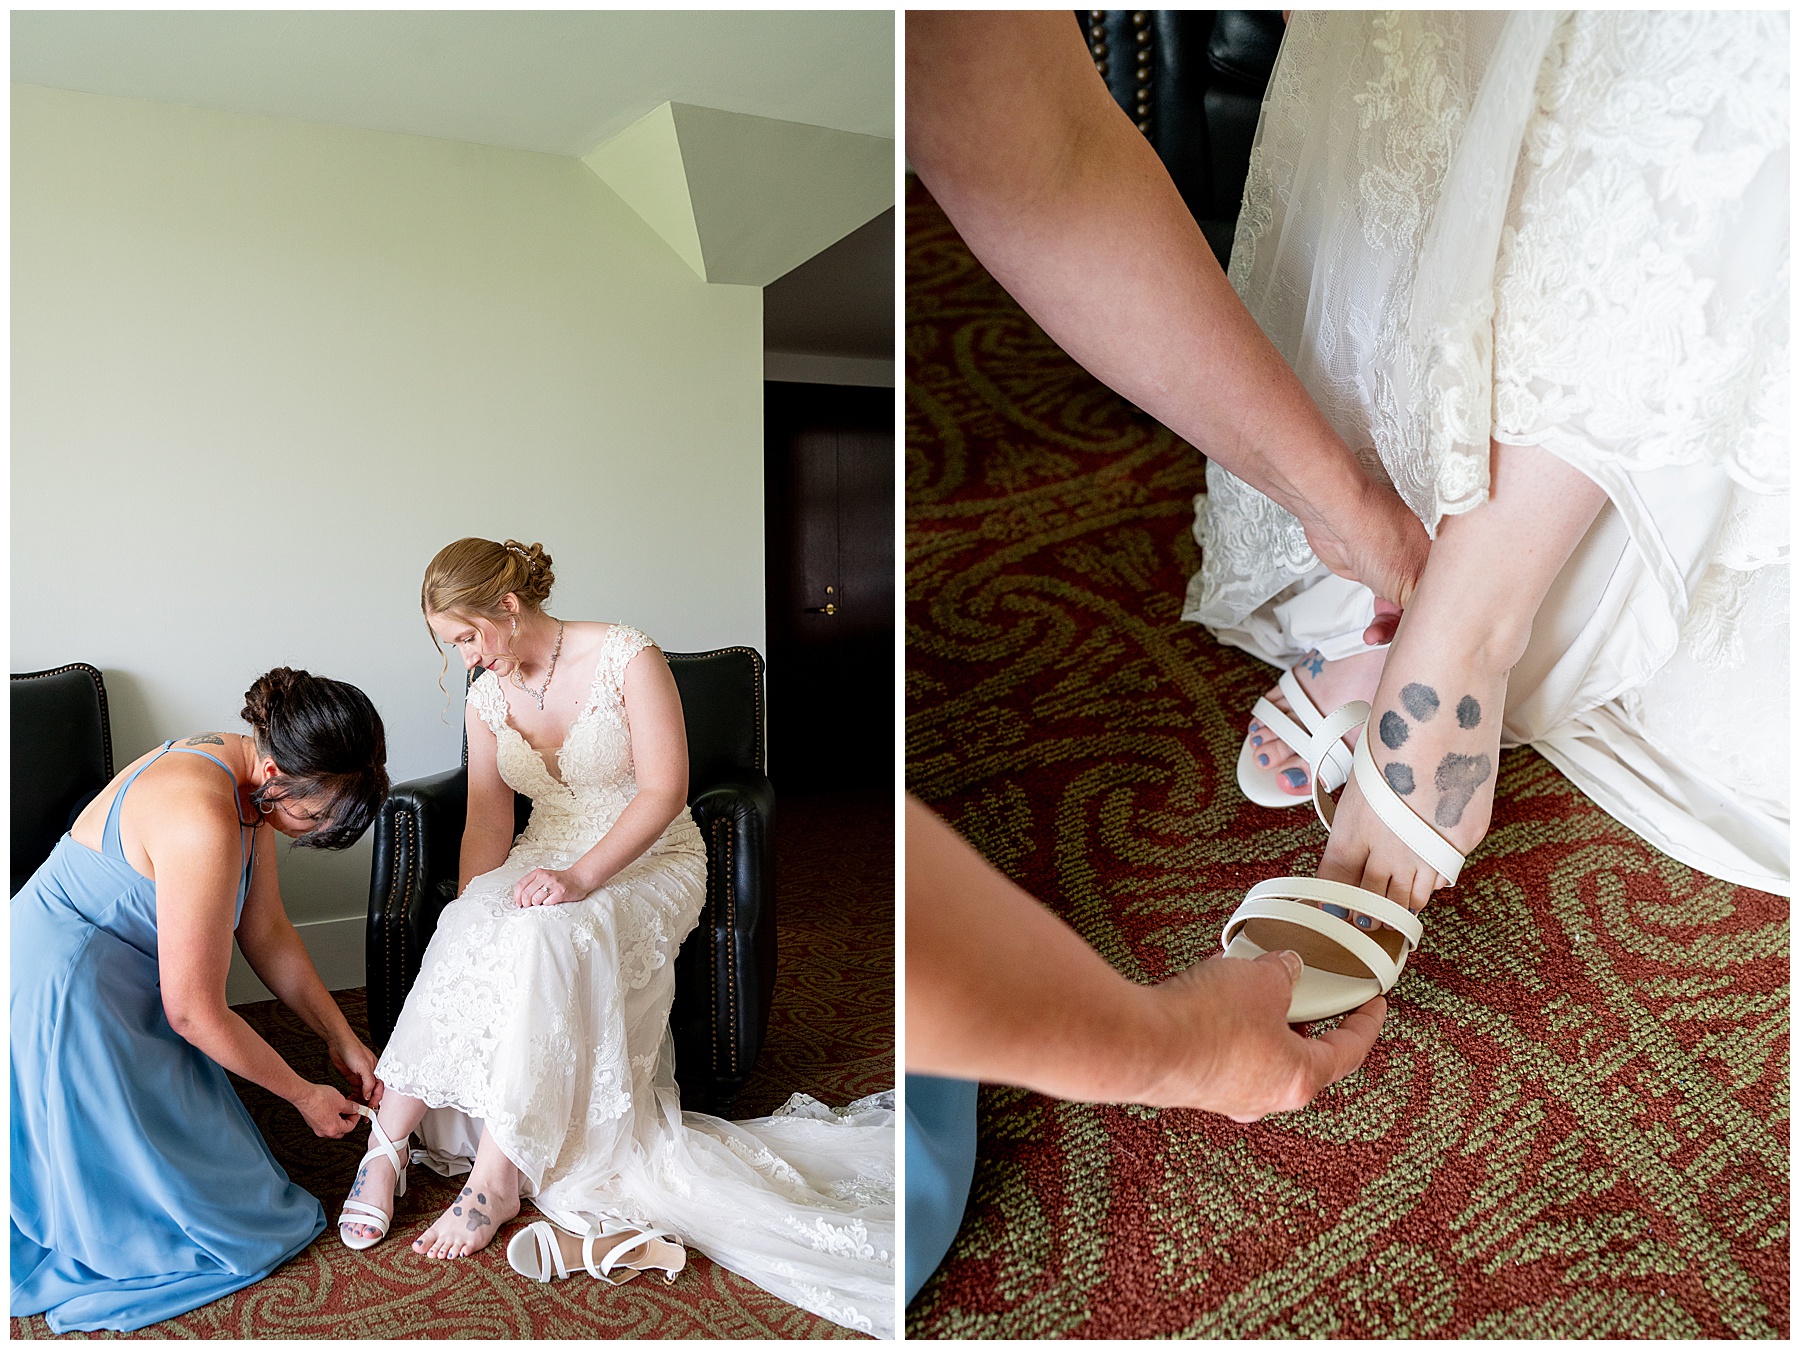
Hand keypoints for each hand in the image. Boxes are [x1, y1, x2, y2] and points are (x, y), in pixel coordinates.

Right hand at [296, 1082, 364, 1138]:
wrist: (304, 1095)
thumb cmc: (319, 1099)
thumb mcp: (341, 1101)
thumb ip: (351, 1107)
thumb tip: (355, 1108)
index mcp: (333, 1128)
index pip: (350, 1127)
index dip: (356, 1117)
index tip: (358, 1111)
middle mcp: (324, 1131)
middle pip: (341, 1131)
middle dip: (348, 1121)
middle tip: (351, 1111)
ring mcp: (316, 1128)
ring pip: (332, 1128)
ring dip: (339, 1120)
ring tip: (341, 1109)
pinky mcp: (311, 1122)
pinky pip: (324, 1124)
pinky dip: (330, 1118)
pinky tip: (331, 1109)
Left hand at [329, 1036, 383, 1106]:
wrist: (338, 1043)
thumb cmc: (353, 1049)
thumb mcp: (363, 1067)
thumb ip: (368, 1082)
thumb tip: (368, 1095)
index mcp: (377, 1071)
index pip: (380, 1089)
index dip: (376, 1100)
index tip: (371, 1109)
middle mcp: (370, 1075)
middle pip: (373, 1093)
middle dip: (369, 1104)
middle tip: (364, 1114)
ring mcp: (361, 1077)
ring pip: (364, 1094)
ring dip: (361, 1102)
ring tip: (357, 1110)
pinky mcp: (352, 1078)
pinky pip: (356, 1091)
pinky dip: (354, 1098)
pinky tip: (351, 1101)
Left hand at [513, 867, 583, 907]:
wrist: (578, 879)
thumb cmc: (558, 881)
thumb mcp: (543, 877)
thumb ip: (532, 884)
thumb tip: (519, 899)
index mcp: (538, 873)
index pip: (520, 885)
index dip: (517, 897)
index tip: (518, 903)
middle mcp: (545, 877)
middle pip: (526, 894)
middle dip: (525, 903)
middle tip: (529, 906)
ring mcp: (553, 884)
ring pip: (535, 899)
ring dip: (536, 904)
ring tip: (541, 903)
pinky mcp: (561, 892)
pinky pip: (547, 903)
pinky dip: (546, 905)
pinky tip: (550, 901)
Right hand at [1136, 949, 1385, 1120]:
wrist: (1142, 1043)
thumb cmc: (1207, 1025)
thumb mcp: (1262, 980)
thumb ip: (1282, 973)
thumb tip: (1284, 968)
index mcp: (1300, 1079)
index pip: (1349, 1050)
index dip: (1366, 1022)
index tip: (1373, 1006)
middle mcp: (1265, 1096)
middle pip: (1301, 1054)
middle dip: (1300, 1017)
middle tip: (1300, 988)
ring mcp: (1227, 1096)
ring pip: (1258, 1054)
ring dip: (1257, 1020)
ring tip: (1244, 984)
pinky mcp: (1195, 1086)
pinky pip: (1222, 1053)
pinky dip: (1224, 1026)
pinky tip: (1211, 998)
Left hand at [1301, 470, 1429, 636]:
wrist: (1337, 521)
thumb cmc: (1377, 535)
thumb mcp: (1413, 580)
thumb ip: (1427, 605)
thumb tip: (1440, 626)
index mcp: (1443, 560)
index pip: (1452, 599)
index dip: (1444, 621)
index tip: (1436, 638)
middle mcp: (1425, 565)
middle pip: (1429, 608)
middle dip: (1415, 629)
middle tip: (1405, 642)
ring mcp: (1400, 570)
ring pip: (1405, 612)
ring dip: (1392, 630)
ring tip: (1377, 637)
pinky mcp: (1376, 576)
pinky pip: (1384, 608)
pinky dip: (1379, 624)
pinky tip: (1372, 633)